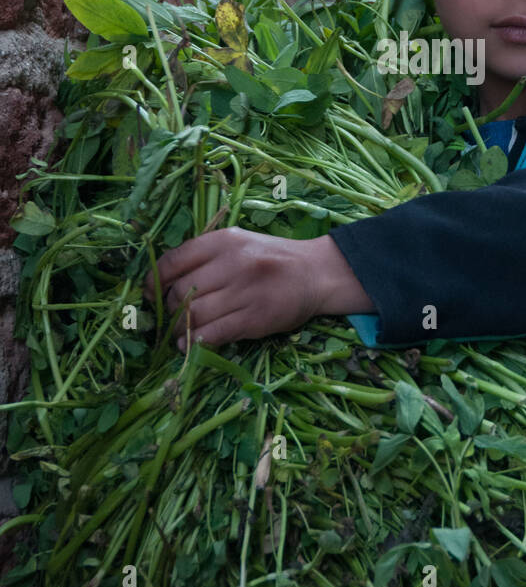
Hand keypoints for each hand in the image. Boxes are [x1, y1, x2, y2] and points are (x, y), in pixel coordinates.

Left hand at [142, 227, 322, 349]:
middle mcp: (233, 263)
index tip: (149, 294)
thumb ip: (203, 257)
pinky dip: (196, 342)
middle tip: (169, 318)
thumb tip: (161, 282)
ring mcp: (245, 291)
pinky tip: (191, 345)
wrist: (315, 273)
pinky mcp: (255, 318)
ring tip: (178, 334)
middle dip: (169, 310)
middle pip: (181, 291)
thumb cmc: (270, 258)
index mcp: (223, 241)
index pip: (173, 261)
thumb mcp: (237, 243)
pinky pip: (214, 333)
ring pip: (194, 315)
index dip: (153, 282)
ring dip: (179, 330)